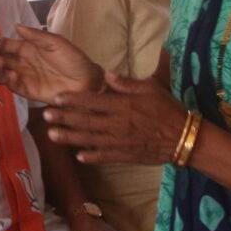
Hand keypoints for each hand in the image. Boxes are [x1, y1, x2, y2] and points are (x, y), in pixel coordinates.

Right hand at [0, 24, 102, 104]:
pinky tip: (12, 75)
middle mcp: (22, 62)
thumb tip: (15, 25)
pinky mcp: (27, 91)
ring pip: (1, 73)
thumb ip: (35, 35)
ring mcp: (23, 77)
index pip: (5, 44)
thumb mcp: (55, 42)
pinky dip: (8, 81)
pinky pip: (12, 86)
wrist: (86, 80)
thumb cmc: (73, 58)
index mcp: (27, 48)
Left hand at [42, 72, 188, 165]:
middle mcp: (118, 123)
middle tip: (45, 116)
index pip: (92, 101)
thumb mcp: (150, 88)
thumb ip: (126, 83)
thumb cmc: (167, 109)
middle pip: (86, 121)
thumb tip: (107, 73)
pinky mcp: (126, 155)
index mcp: (123, 104)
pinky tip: (78, 156)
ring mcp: (121, 141)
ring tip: (52, 136)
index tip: (56, 98)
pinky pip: (105, 156)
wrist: (184, 137)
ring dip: (70, 138)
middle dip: (64, 118)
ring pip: (90, 140)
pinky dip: (92, 157)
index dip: (73, 100)